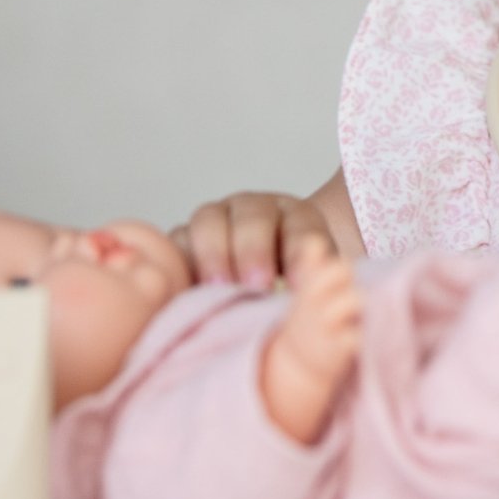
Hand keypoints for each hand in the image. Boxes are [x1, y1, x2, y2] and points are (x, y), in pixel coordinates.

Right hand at [171, 191, 335, 288]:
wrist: (258, 287)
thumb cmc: (290, 288)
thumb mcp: (313, 284)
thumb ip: (319, 282)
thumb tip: (323, 286)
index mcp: (296, 216)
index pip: (301, 227)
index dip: (301, 253)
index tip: (301, 284)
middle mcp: (254, 209)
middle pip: (252, 215)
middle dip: (254, 249)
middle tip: (258, 284)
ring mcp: (216, 219)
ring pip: (208, 220)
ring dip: (215, 253)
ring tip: (220, 287)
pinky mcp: (183, 239)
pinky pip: (175, 240)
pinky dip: (180, 261)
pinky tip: (188, 288)